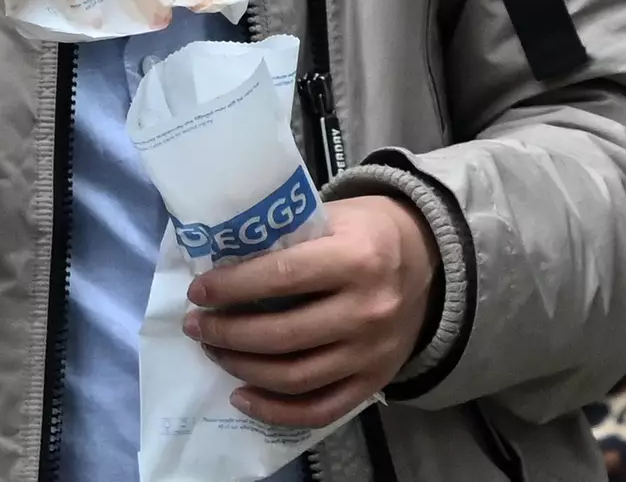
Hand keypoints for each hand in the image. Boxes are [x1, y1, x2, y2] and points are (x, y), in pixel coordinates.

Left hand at [183, 196, 439, 427]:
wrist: (428, 258)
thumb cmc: (365, 230)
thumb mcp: (329, 215)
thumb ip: (284, 236)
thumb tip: (220, 261)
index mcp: (357, 259)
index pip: (281, 277)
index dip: (233, 287)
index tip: (199, 290)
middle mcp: (368, 310)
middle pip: (283, 335)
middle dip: (228, 332)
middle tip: (197, 325)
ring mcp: (373, 352)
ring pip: (296, 377)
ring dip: (243, 368)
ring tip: (213, 350)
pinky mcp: (375, 381)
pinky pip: (320, 408)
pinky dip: (276, 410)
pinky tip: (242, 396)